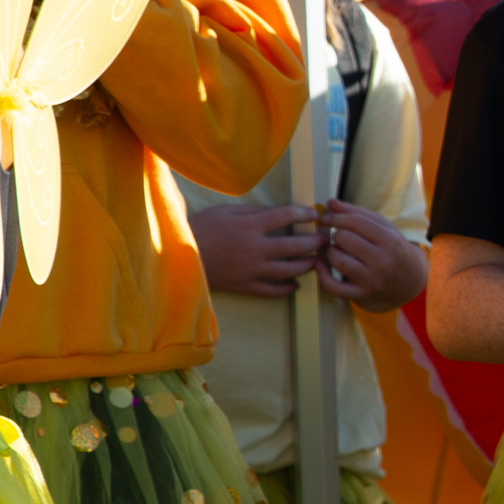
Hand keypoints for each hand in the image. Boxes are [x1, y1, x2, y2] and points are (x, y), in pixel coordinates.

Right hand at [189, 202, 322, 296]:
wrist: (177, 258)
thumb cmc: (200, 229)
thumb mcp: (225, 212)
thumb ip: (253, 212)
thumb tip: (279, 212)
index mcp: (249, 226)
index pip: (286, 217)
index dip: (305, 215)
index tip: (315, 215)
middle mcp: (255, 248)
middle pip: (296, 246)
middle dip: (316, 242)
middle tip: (327, 239)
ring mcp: (251, 270)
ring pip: (290, 270)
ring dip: (308, 264)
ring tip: (317, 260)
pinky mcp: (245, 286)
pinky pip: (273, 290)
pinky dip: (288, 288)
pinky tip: (296, 283)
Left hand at [314, 200, 426, 312]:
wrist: (410, 280)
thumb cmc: (393, 249)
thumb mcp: (383, 227)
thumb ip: (357, 213)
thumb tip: (330, 203)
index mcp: (390, 241)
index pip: (356, 222)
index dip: (337, 217)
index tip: (327, 218)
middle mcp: (383, 261)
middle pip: (345, 239)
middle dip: (336, 234)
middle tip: (338, 236)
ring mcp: (372, 280)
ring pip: (338, 260)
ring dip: (329, 251)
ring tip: (334, 249)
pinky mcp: (362, 294)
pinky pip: (334, 286)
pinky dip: (322, 275)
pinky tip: (319, 264)